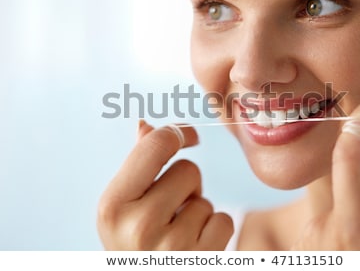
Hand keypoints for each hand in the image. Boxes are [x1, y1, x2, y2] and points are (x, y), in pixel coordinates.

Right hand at [97, 121, 233, 249]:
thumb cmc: (135, 242)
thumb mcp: (124, 208)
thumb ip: (136, 165)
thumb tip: (145, 125)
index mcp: (113, 205)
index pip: (157, 145)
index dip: (178, 133)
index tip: (188, 136)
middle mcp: (138, 226)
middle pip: (189, 170)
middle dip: (186, 185)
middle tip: (171, 208)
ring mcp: (171, 247)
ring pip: (206, 198)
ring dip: (197, 210)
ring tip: (177, 231)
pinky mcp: (201, 260)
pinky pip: (223, 220)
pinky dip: (213, 229)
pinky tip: (193, 245)